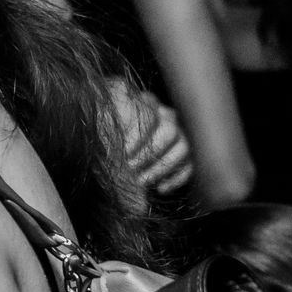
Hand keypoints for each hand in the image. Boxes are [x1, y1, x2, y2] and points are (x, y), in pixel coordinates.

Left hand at [110, 81, 192, 195]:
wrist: (113, 150)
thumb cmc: (106, 137)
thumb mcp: (101, 129)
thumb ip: (106, 132)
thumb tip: (113, 149)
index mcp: (145, 103)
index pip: (150, 116)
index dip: (137, 138)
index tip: (124, 155)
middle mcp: (166, 114)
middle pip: (169, 131)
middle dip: (149, 155)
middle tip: (130, 169)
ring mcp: (179, 133)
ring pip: (183, 148)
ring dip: (161, 168)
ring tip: (141, 182)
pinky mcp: (186, 153)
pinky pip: (190, 164)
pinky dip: (176, 179)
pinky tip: (160, 189)